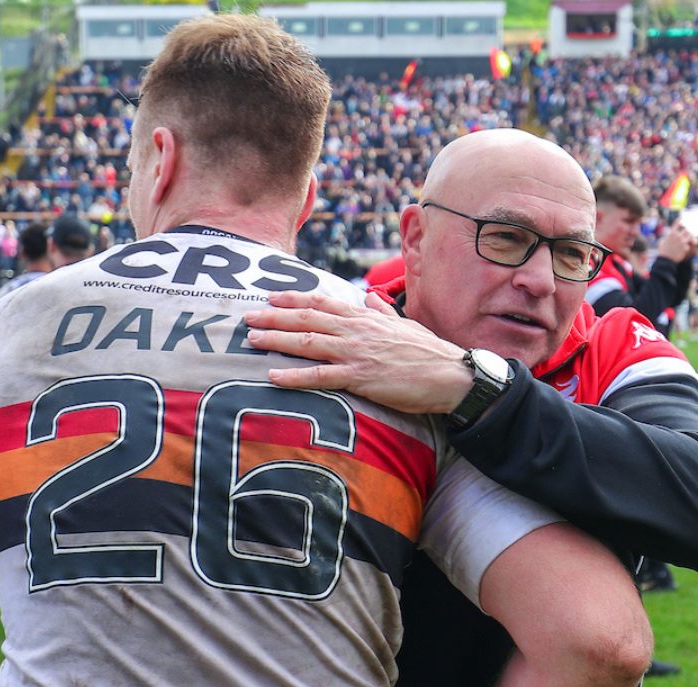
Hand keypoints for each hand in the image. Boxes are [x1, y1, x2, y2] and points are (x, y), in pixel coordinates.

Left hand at [243, 291, 473, 413]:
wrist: (449, 375)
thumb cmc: (429, 352)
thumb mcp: (404, 324)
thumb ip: (382, 311)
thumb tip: (370, 298)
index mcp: (365, 317)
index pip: (323, 303)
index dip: (295, 299)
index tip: (272, 297)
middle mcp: (356, 330)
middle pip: (307, 319)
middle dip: (274, 317)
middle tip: (248, 317)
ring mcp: (356, 353)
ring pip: (307, 342)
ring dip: (277, 340)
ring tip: (252, 340)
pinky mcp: (360, 377)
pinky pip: (320, 376)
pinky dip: (294, 376)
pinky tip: (273, 375)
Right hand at [656, 222, 697, 262]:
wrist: (665, 259)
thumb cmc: (662, 251)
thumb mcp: (662, 241)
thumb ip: (667, 237)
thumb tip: (668, 234)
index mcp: (671, 234)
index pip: (677, 224)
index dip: (679, 221)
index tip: (681, 219)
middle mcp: (677, 236)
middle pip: (687, 230)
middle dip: (688, 231)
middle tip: (690, 232)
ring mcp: (682, 242)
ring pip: (690, 236)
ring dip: (692, 237)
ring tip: (694, 240)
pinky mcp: (685, 248)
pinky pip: (689, 245)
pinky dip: (689, 246)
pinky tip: (690, 247)